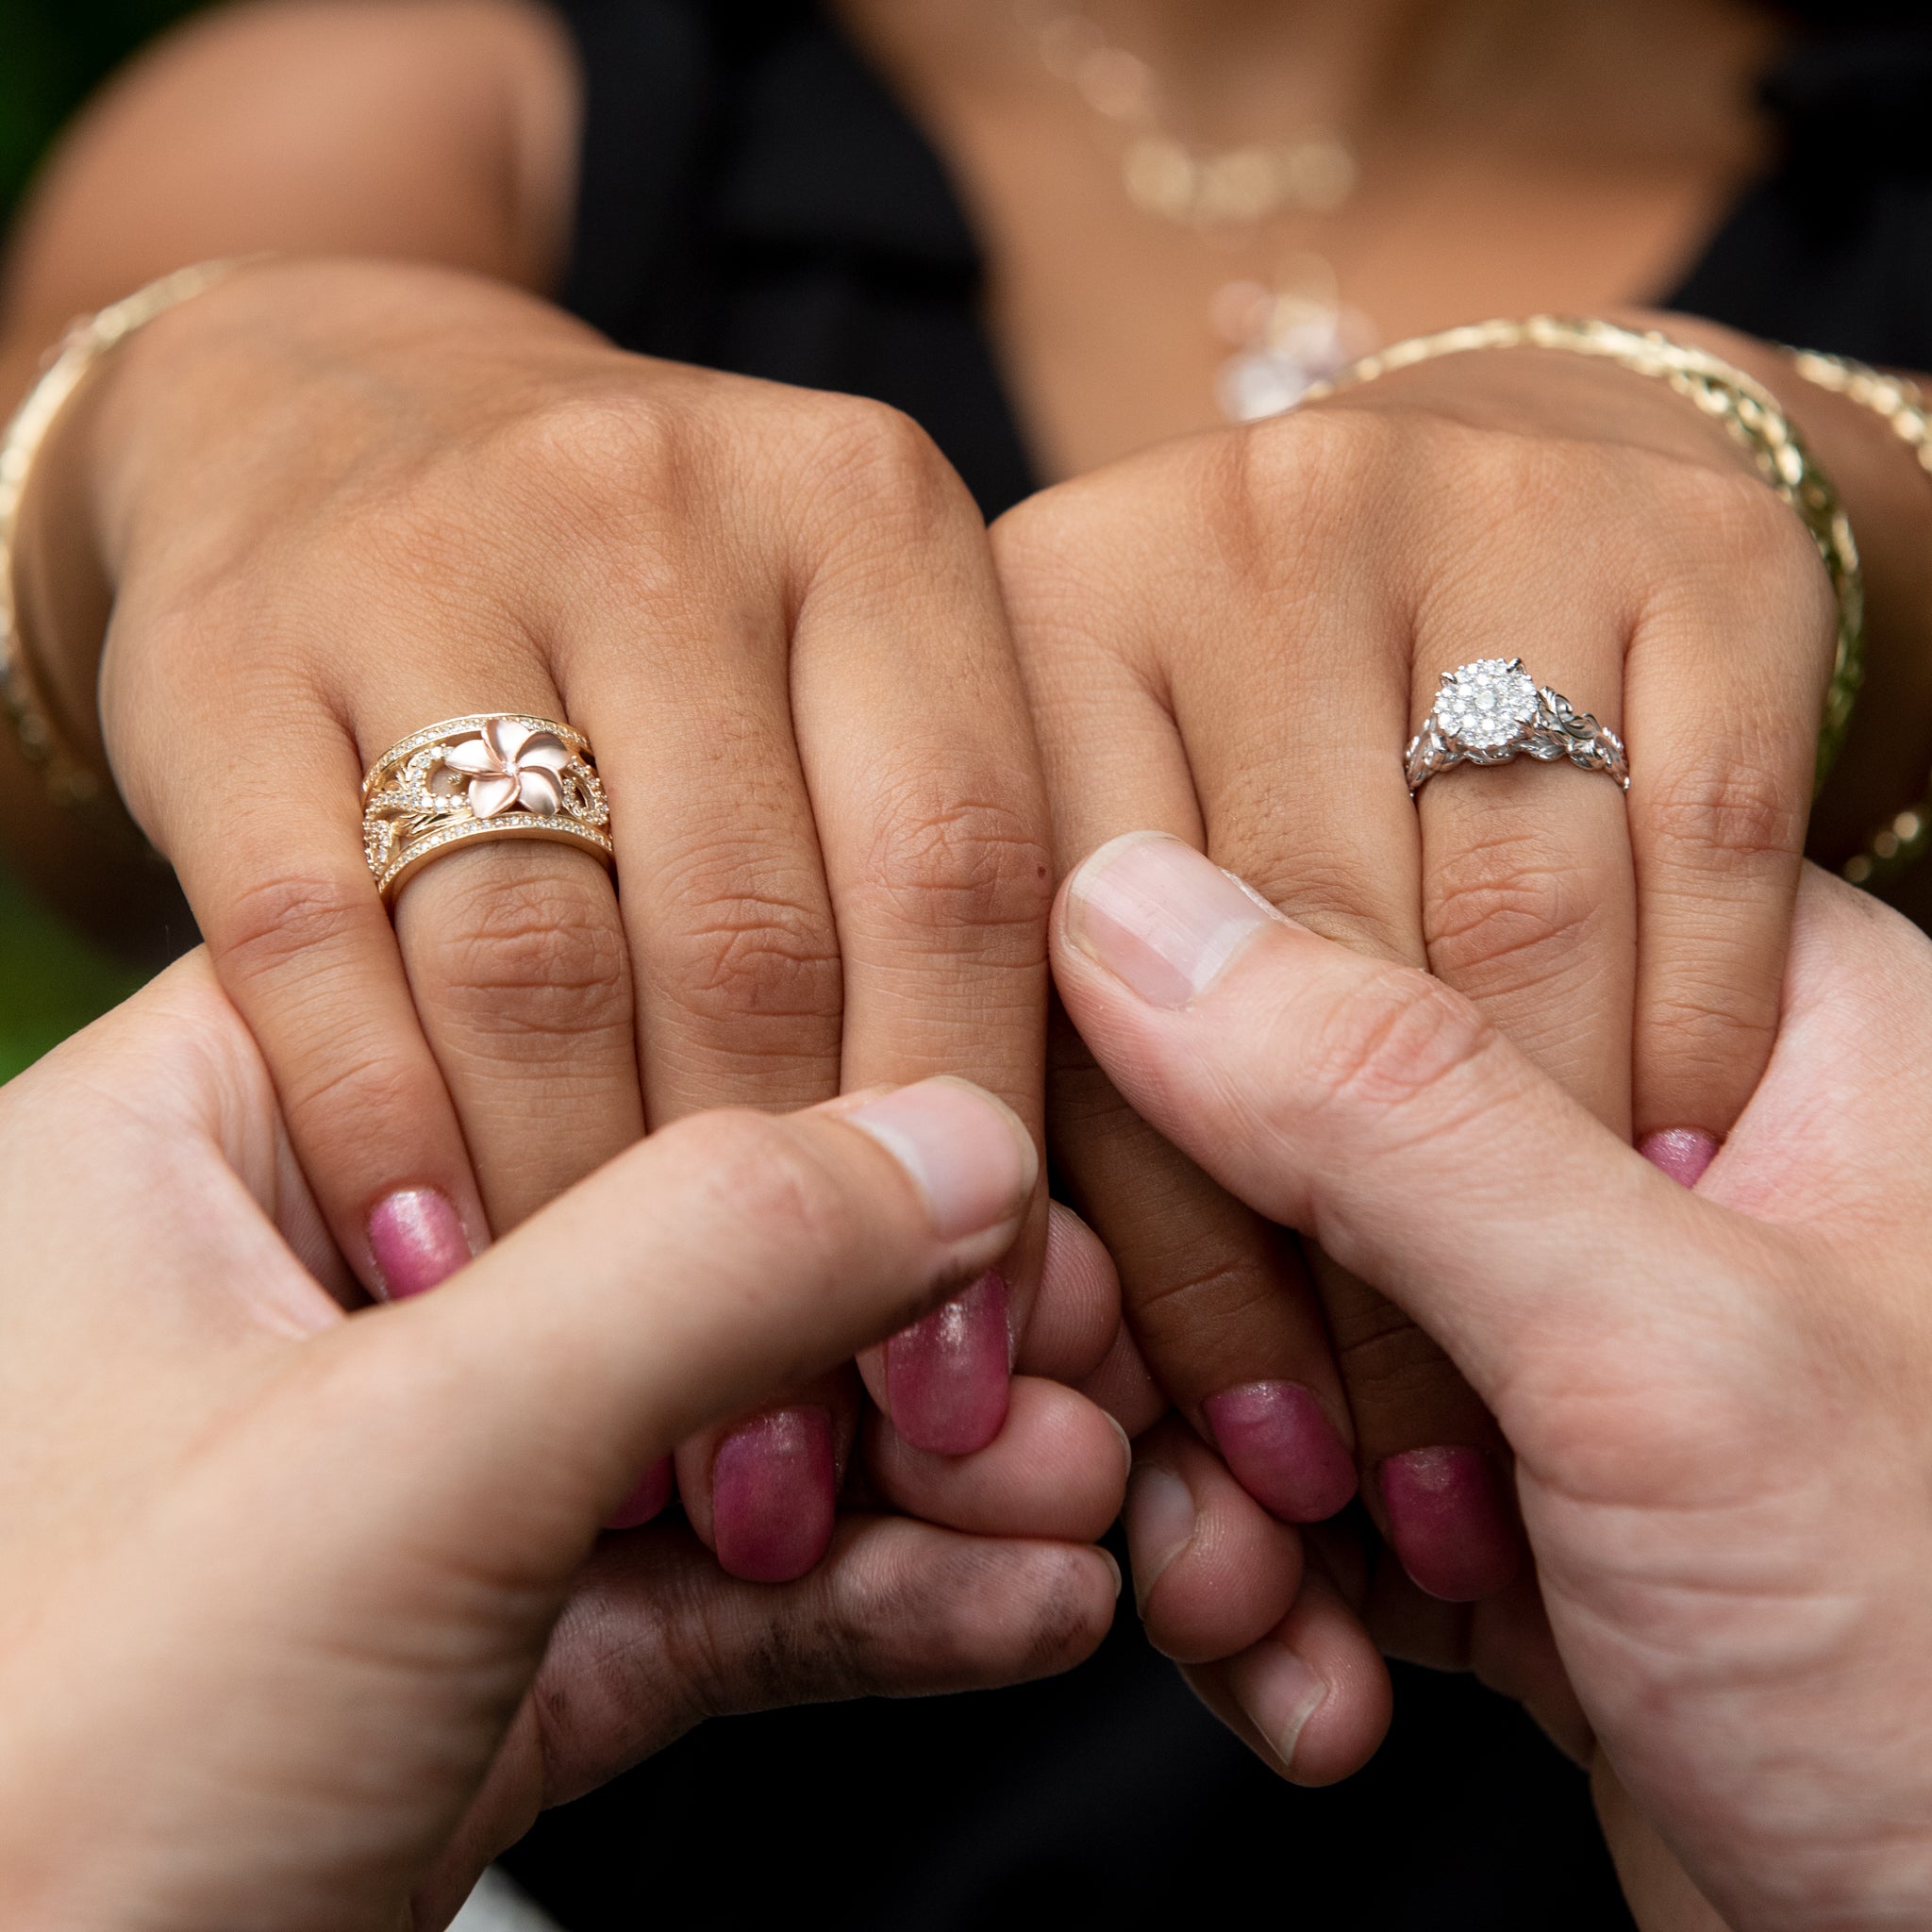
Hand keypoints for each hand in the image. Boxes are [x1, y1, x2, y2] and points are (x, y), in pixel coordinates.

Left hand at [0, 953, 1119, 1929]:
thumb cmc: (32, 1809)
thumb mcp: (394, 1470)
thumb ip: (699, 1271)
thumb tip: (957, 1147)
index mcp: (200, 1144)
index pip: (541, 979)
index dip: (781, 1033)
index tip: (970, 1106)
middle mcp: (300, 1291)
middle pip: (668, 1211)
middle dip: (893, 1296)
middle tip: (1063, 1334)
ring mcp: (401, 1483)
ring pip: (716, 1410)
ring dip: (917, 1457)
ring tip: (1080, 1486)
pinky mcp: (477, 1658)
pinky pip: (713, 1585)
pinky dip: (873, 1594)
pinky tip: (1019, 1600)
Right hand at [25, 256, 1060, 1571]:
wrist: (336, 420)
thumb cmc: (659, 627)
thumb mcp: (841, 691)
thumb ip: (946, 912)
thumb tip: (1007, 1230)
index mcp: (873, 516)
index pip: (970, 869)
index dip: (976, 1151)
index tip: (971, 1378)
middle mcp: (665, 501)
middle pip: (759, 937)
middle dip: (786, 1245)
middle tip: (801, 1472)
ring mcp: (428, 557)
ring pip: (540, 959)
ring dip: (589, 1236)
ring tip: (634, 1445)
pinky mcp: (228, 653)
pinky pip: (315, 942)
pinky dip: (388, 1136)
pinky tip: (441, 1288)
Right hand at [995, 324, 1836, 1609]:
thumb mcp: (1674, 1362)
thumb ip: (1395, 1118)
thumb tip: (1138, 914)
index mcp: (1757, 1020)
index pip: (1406, 889)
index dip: (1213, 1009)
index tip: (1099, 1136)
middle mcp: (1645, 1159)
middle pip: (1289, 1121)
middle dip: (1178, 1305)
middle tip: (1118, 1409)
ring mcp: (1556, 1335)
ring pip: (1256, 1312)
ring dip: (1199, 1469)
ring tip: (1241, 1588)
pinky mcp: (1492, 1500)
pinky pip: (1285, 1475)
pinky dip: (1254, 1574)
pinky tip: (1300, 1661)